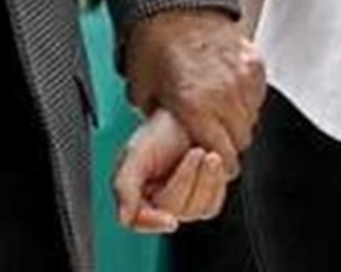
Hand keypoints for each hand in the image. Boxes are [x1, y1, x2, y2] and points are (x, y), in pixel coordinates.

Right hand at [112, 107, 229, 232]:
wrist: (191, 118)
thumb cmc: (161, 132)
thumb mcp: (137, 151)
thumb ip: (125, 184)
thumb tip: (124, 218)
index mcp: (135, 193)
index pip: (137, 220)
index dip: (153, 222)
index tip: (171, 220)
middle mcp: (157, 204)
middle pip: (172, 211)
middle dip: (186, 178)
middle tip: (196, 152)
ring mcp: (182, 206)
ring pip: (195, 211)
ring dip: (206, 179)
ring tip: (207, 153)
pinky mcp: (204, 205)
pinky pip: (211, 207)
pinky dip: (216, 183)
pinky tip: (213, 163)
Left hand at [123, 9, 264, 171]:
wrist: (169, 3)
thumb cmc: (154, 43)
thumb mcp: (142, 92)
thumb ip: (161, 124)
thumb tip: (167, 142)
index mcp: (196, 106)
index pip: (224, 156)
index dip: (219, 165)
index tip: (215, 164)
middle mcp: (224, 93)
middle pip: (241, 140)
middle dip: (227, 142)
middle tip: (212, 135)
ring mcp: (242, 76)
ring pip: (252, 118)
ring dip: (238, 120)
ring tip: (217, 110)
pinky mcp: (253, 61)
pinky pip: (257, 94)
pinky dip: (246, 97)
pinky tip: (226, 90)